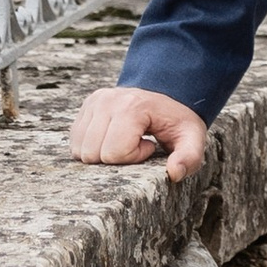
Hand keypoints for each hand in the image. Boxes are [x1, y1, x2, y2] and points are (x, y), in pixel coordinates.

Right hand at [68, 83, 208, 179]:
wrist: (168, 93)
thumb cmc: (178, 121)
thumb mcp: (192, 138)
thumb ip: (189, 157)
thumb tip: (173, 173)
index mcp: (132, 107)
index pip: (113, 152)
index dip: (133, 157)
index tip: (148, 145)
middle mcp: (107, 101)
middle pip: (92, 154)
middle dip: (115, 158)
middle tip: (135, 144)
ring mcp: (94, 102)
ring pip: (79, 150)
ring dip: (102, 154)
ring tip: (124, 140)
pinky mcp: (86, 106)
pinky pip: (74, 142)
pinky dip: (91, 147)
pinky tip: (112, 138)